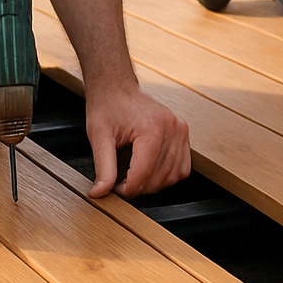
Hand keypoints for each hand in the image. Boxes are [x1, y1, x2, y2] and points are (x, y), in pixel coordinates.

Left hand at [85, 80, 190, 197]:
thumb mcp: (99, 138)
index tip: (115, 189)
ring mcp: (180, 129)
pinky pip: (182, 168)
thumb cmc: (108, 107)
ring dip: (153, 183)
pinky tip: (149, 169)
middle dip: (139, 187)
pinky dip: (166, 175)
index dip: (127, 189)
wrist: (116, 89)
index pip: (144, 173)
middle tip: (120, 182)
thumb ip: (103, 168)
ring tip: (133, 174)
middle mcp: (172, 127)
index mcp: (152, 127)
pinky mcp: (183, 133)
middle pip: (159, 177)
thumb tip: (100, 193)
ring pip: (172, 176)